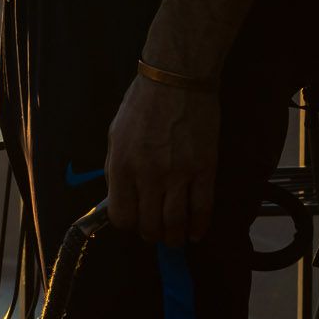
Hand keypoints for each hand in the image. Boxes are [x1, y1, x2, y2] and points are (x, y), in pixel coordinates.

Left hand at [101, 70, 219, 247]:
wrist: (177, 79)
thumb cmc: (142, 104)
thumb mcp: (115, 135)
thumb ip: (115, 169)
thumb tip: (118, 199)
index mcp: (121, 166)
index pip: (122, 216)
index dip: (128, 226)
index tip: (134, 224)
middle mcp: (148, 175)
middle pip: (149, 224)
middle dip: (152, 235)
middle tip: (156, 235)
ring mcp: (178, 173)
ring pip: (176, 222)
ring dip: (175, 237)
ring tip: (176, 239)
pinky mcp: (204, 168)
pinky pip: (202, 208)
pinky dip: (199, 226)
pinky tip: (196, 233)